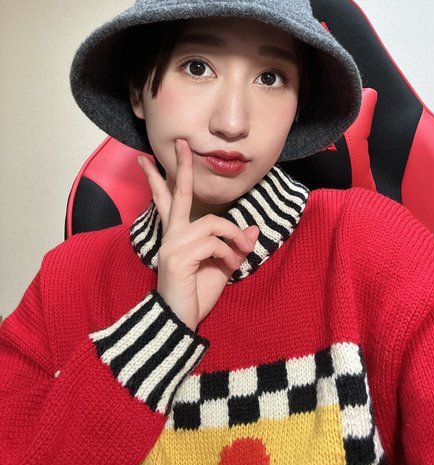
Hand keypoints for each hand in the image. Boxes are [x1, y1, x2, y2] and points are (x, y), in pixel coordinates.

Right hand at [137, 139, 257, 331]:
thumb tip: (254, 230)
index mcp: (177, 235)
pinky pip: (214, 244)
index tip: (148, 158)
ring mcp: (173, 245)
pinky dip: (229, 255)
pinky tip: (228, 267)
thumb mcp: (222, 265)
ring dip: (233, 238)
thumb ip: (233, 245)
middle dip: (182, 166)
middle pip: (179, 193)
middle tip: (182, 142)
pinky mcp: (178, 258)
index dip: (161, 177)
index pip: (169, 200)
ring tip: (239, 255)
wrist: (180, 323)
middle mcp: (171, 235)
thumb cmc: (197, 294)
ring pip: (213, 224)